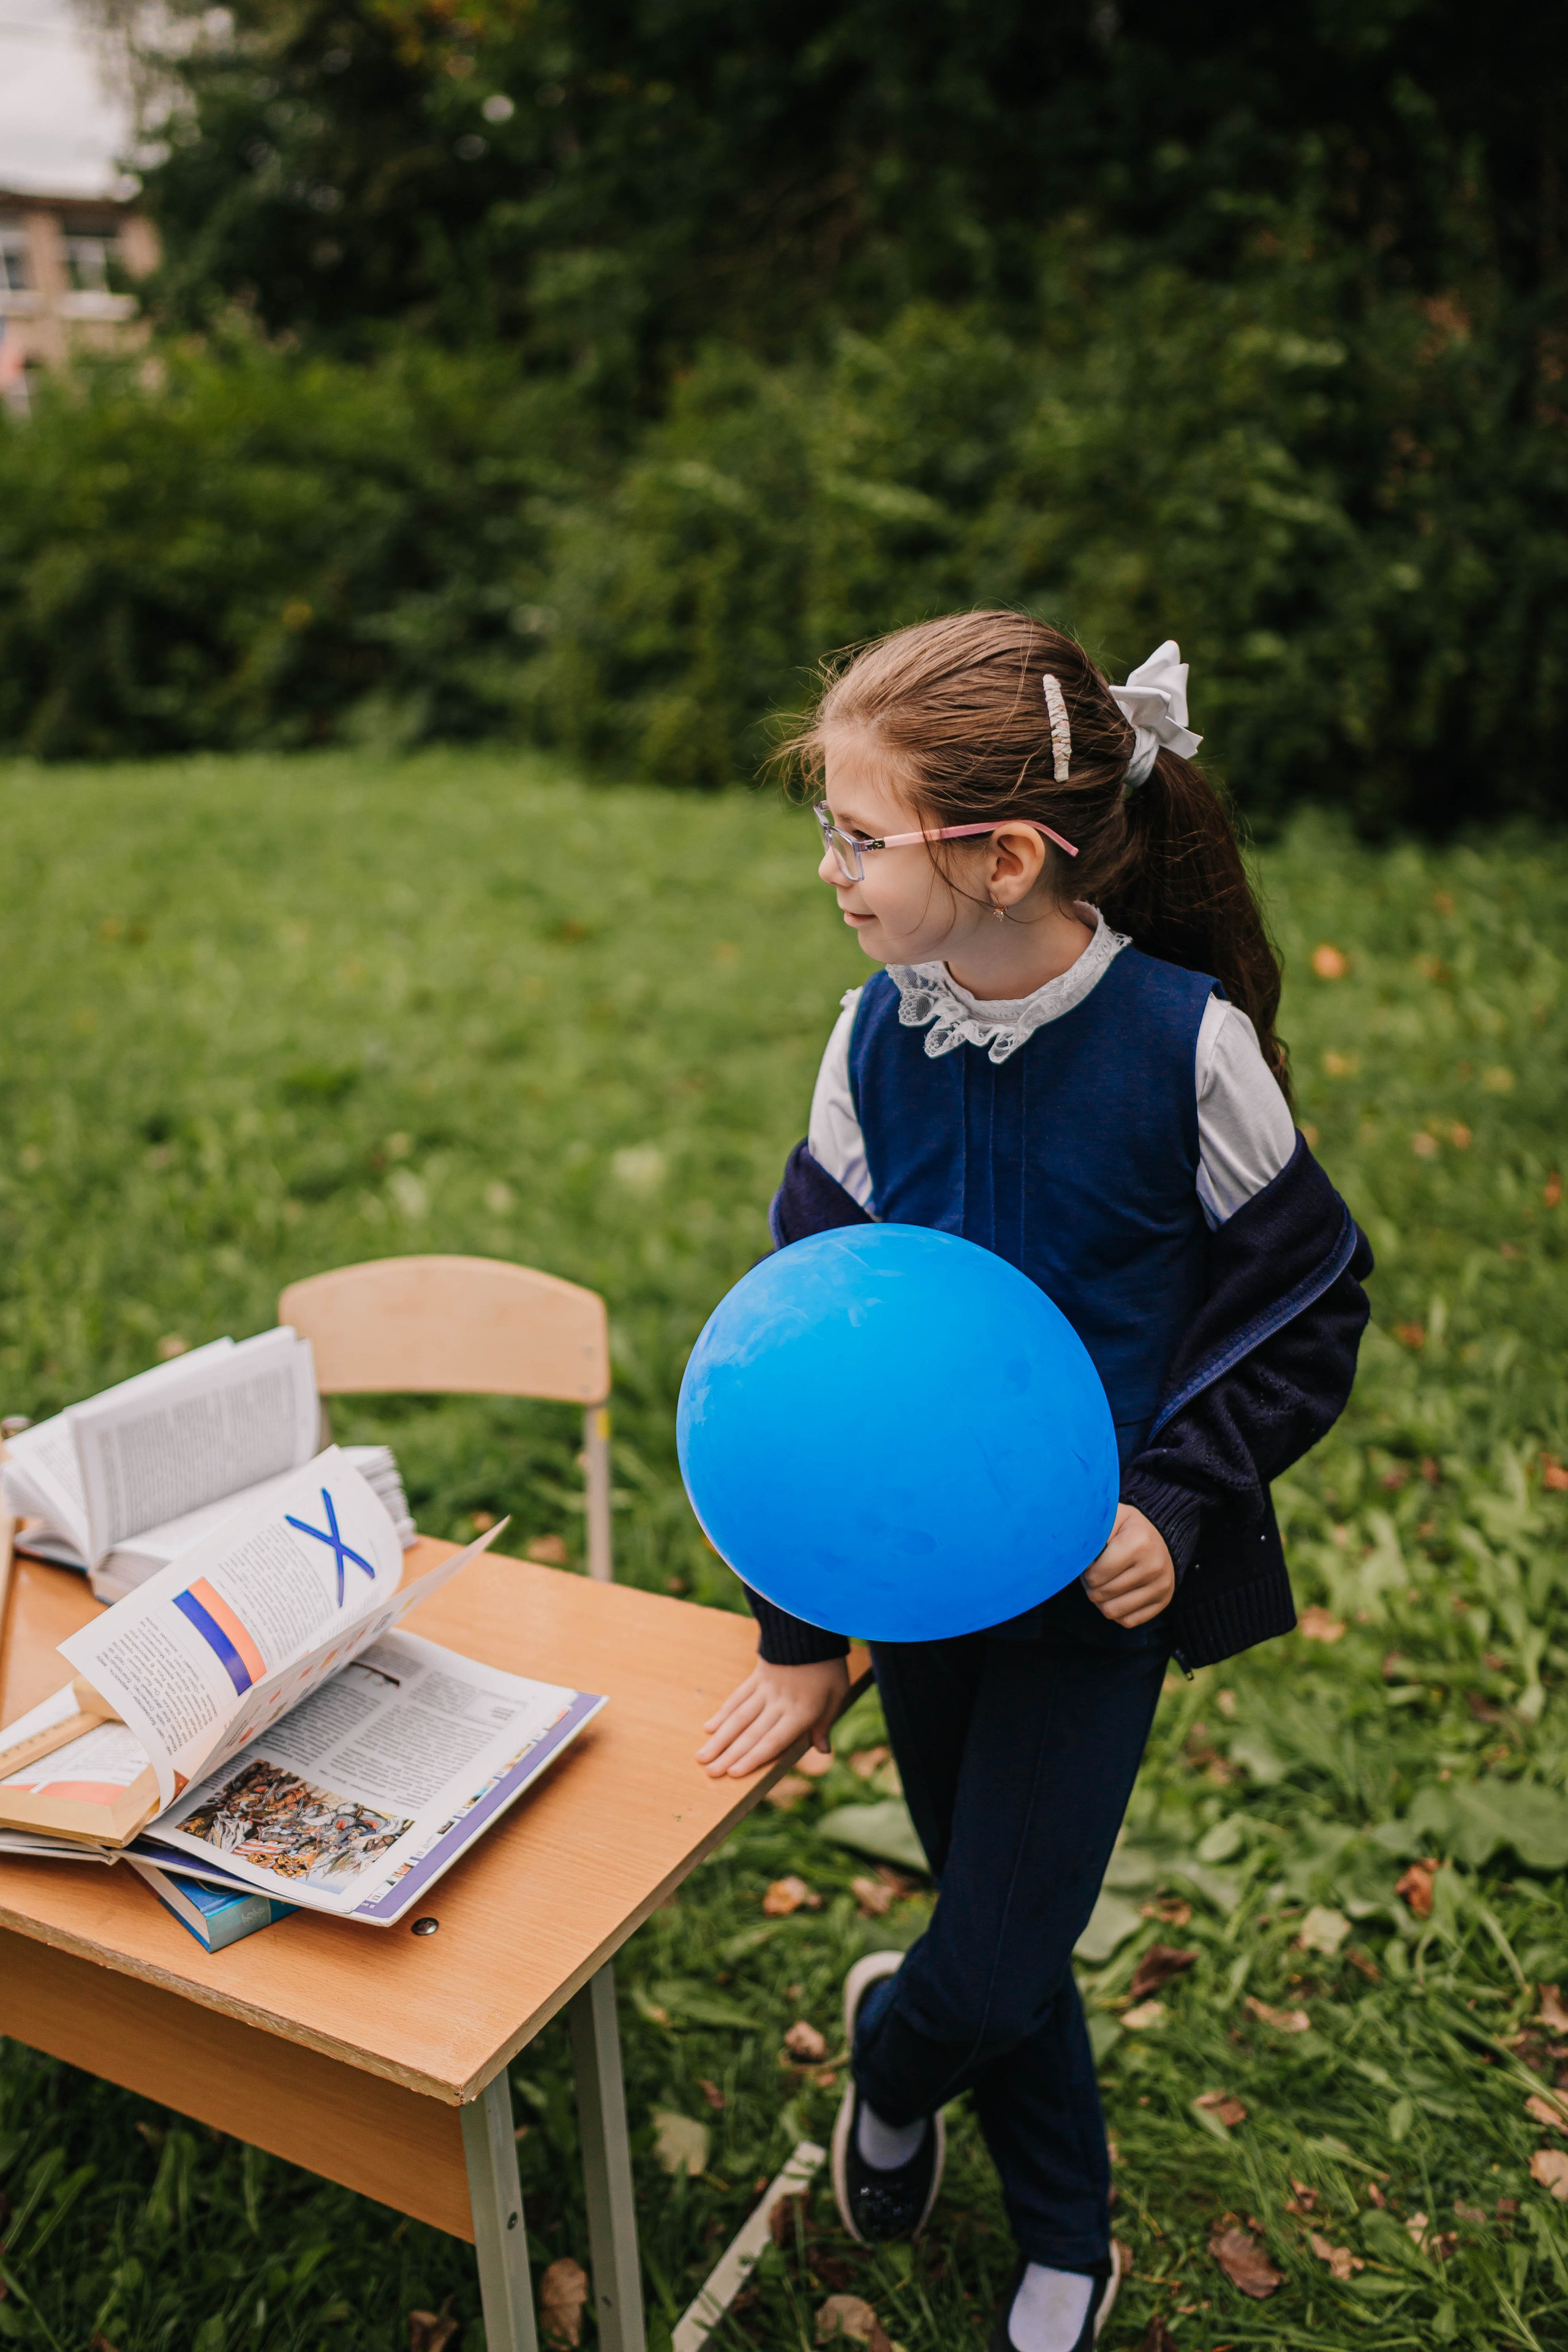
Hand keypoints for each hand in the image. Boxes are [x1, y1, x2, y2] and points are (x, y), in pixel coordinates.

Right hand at [697, 1656, 849, 1778]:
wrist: (812, 1624)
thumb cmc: (828, 1663)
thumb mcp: (837, 1694)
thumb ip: (825, 1723)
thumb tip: (823, 1751)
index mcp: (801, 1711)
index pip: (773, 1740)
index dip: (753, 1758)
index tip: (733, 1773)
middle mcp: (779, 1703)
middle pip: (751, 1733)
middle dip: (728, 1755)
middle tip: (709, 1772)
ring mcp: (765, 1688)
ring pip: (738, 1717)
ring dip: (719, 1738)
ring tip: (702, 1755)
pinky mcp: (757, 1675)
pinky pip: (737, 1697)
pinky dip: (723, 1713)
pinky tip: (710, 1727)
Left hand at [1082, 1503, 1174, 1626]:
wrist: (1162, 1538)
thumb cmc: (1127, 1529)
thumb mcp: (1111, 1518)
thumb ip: (1091, 1532)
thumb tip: (1073, 1554)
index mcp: (1138, 1542)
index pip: (1096, 1575)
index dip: (1086, 1572)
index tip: (1090, 1563)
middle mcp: (1153, 1566)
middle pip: (1102, 1594)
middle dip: (1091, 1587)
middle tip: (1094, 1575)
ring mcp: (1161, 1586)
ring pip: (1113, 1611)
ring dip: (1101, 1601)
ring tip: (1104, 1586)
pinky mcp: (1163, 1602)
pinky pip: (1128, 1621)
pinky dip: (1117, 1612)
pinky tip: (1118, 1596)